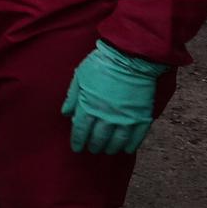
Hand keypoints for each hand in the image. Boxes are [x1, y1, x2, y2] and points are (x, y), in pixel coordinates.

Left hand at [61, 40, 167, 154]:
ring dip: (111, 148)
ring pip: (117, 140)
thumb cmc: (102, 64)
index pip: (81, 130)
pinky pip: (136, 136)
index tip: (77, 148)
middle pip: (98, 138)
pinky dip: (131, 145)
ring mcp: (125, 118)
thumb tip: (65, 113)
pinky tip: (126, 149)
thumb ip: (73, 97)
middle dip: (94, 146)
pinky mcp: (141, 116)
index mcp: (89, 106)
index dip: (78, 141)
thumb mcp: (80, 77)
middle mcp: (106, 116)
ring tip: (107, 151)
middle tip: (92, 149)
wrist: (130, 56)